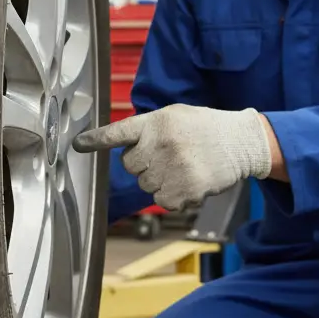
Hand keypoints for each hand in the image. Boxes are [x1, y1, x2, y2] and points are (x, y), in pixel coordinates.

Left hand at [73, 104, 272, 210]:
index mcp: (156, 123)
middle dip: (143, 164)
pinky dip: (173, 196)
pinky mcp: (185, 189)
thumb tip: (123, 144)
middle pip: (130, 166)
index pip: (118, 132)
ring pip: (144, 185)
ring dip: (159, 180)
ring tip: (182, 166)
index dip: (96, 140)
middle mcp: (161, 144)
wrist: (241, 142)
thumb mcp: (175, 116)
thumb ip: (148, 128)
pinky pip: (161, 201)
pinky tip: (189, 181)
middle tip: (167, 155)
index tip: (77, 145)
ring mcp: (172, 168)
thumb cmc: (205, 128)